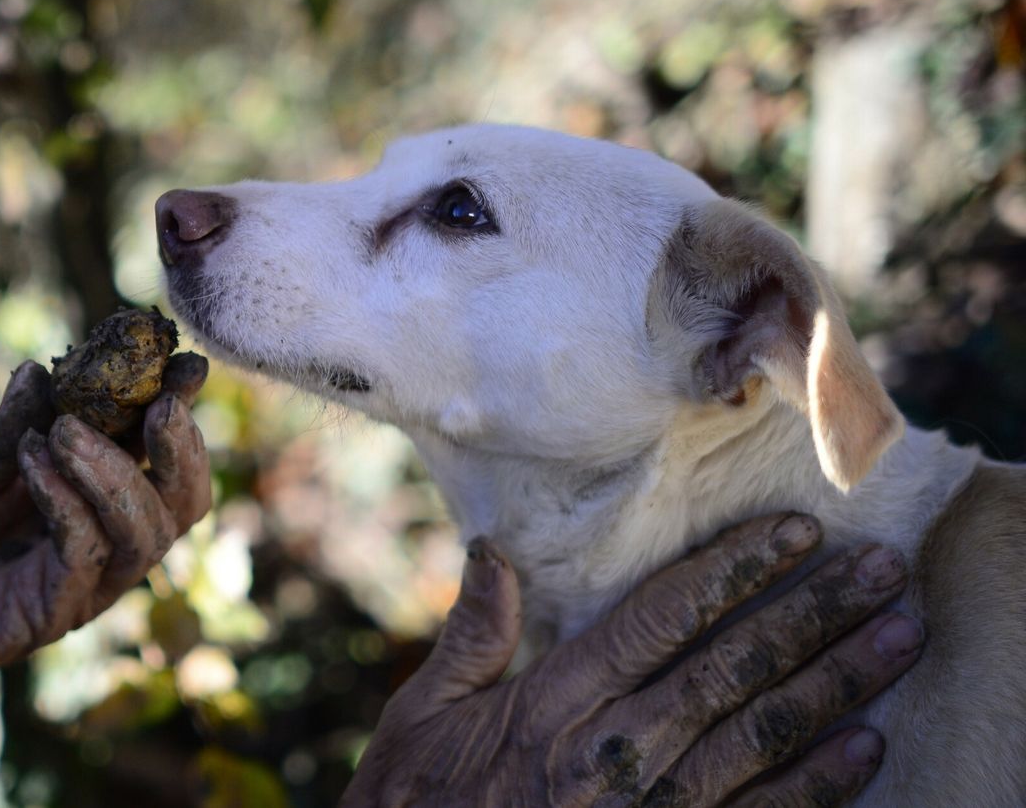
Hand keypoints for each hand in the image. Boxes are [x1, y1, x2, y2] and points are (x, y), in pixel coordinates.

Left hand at [0, 354, 212, 709]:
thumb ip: (10, 425)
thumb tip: (39, 370)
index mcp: (98, 488)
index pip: (160, 449)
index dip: (182, 408)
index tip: (187, 364)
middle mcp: (107, 535)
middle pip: (183, 502)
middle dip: (182, 452)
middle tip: (160, 407)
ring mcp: (88, 579)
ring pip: (146, 533)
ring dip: (116, 475)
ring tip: (65, 432)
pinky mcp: (54, 613)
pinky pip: (85, 556)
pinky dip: (68, 504)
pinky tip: (33, 463)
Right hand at [344, 515, 923, 806]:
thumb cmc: (414, 807)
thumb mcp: (421, 716)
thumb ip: (470, 635)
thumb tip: (493, 551)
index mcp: (554, 703)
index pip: (662, 618)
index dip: (734, 569)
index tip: (794, 532)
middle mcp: (613, 753)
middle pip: (732, 667)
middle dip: (814, 613)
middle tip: (881, 569)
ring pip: (761, 736)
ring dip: (837, 683)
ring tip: (898, 637)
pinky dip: (817, 786)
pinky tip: (865, 747)